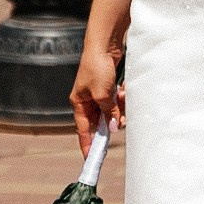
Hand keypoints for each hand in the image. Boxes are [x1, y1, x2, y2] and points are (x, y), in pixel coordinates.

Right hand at [69, 33, 123, 155]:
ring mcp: (99, 94)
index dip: (87, 144)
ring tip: (123, 96)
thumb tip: (114, 126)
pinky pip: (118, 100)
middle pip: (101, 121)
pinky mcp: (109, 87)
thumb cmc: (96, 66)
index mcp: (79, 103)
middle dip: (112, 121)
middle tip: (121, 119)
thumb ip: (108, 112)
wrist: (105, 44)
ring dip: (119, 106)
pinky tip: (125, 89)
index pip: (83, 130)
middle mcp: (87, 100)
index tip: (92, 159)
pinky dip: (123, 97)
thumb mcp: (102, 93)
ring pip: (112, 111)